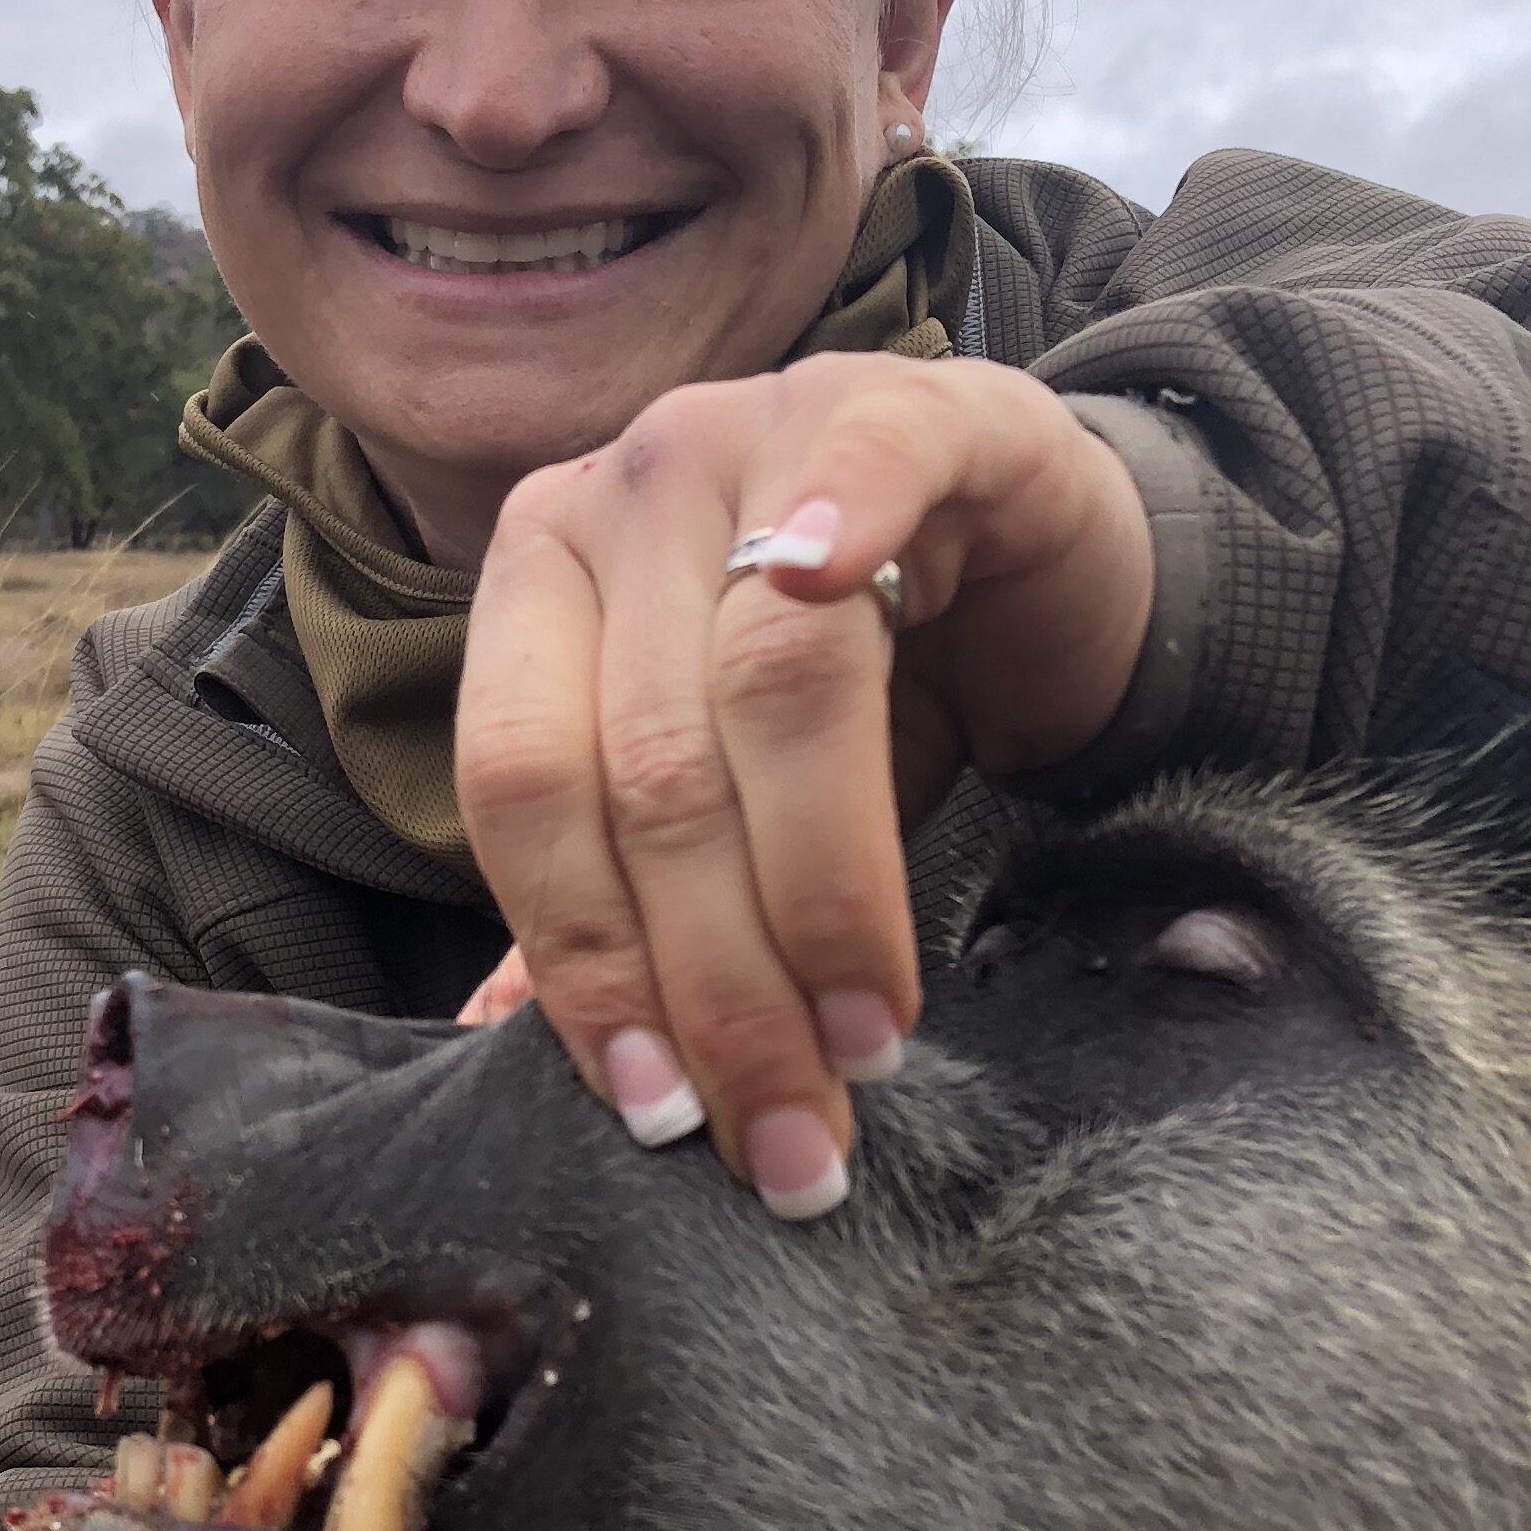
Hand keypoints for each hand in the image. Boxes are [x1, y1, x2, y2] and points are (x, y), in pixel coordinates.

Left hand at [455, 354, 1153, 1210]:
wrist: (1033, 540)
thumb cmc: (864, 679)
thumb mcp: (728, 797)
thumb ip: (618, 899)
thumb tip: (498, 1053)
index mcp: (543, 580)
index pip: (522, 788)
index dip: (587, 961)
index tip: (663, 1114)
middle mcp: (624, 491)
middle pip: (648, 764)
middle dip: (721, 981)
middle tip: (788, 1130)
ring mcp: (761, 426)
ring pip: (766, 679)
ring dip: (821, 888)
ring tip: (868, 1037)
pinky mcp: (910, 399)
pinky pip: (869, 469)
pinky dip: (850, 533)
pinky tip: (853, 616)